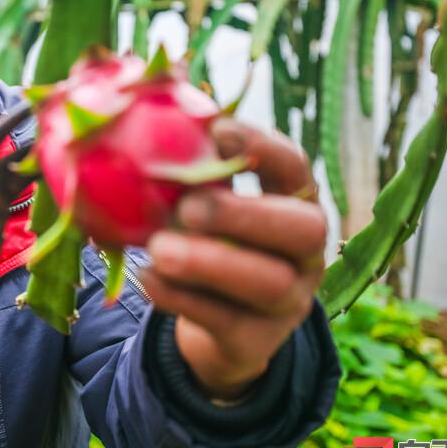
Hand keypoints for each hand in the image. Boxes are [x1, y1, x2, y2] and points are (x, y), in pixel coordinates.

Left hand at [141, 117, 326, 400]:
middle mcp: (305, 252)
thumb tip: (141, 106)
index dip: (263, 146)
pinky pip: (224, 321)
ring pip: (268, 283)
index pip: (295, 167)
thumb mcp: (204, 202)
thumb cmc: (207, 243)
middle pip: (301, 229)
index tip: (219, 131)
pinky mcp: (257, 341)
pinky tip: (147, 277)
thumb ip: (189, 166)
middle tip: (188, 207)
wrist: (216, 327)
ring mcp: (290, 301)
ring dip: (210, 263)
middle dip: (243, 214)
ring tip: (159, 248)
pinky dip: (181, 298)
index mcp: (293, 203)